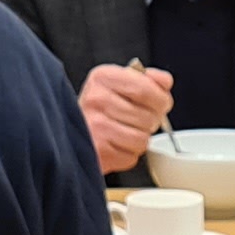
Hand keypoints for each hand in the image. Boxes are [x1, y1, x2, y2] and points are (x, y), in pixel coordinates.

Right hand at [80, 59, 172, 178]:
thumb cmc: (98, 108)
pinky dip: (127, 154)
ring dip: (139, 139)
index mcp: (103, 77)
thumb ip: (146, 79)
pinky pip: (131, 157)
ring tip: (124, 132)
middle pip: (149, 117)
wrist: (70, 132)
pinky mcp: (97, 151)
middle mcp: (96, 99)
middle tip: (138, 120)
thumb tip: (164, 82)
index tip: (159, 103)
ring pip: (142, 139)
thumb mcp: (118, 83)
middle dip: (151, 121)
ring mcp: (95, 127)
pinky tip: (115, 144)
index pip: (146, 89)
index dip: (160, 100)